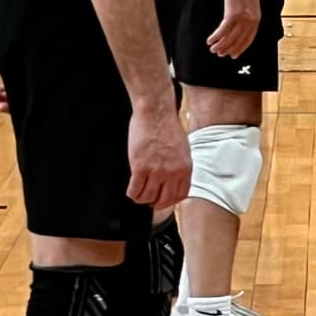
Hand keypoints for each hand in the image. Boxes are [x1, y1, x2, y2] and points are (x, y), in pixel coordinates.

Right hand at [127, 101, 191, 219]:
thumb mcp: (182, 149)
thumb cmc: (167, 126)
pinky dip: (132, 193)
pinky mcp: (140, 167)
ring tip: (138, 194)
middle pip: (164, 200)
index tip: (163, 200)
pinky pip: (135, 190)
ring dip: (142, 199)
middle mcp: (172, 173)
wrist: (156, 112)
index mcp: (185, 168)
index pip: (180, 195)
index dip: (170, 201)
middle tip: (149, 200)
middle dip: (155, 203)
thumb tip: (173, 179)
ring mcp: (156, 171)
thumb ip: (179, 166)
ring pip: (148, 197)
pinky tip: (131, 189)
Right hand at [208, 0, 260, 57]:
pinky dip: (216, 37)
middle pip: (238, 41)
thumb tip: (239, 24)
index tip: (233, 55)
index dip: (240, 48)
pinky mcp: (232, 14)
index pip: (248, 40)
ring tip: (212, 50)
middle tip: (220, 54)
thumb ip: (247, 14)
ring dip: (220, 45)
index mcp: (256, 19)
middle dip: (228, 49)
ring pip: (230, 38)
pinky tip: (210, 40)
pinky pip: (223, 30)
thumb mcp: (249, 3)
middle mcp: (250, 21)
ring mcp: (242, 19)